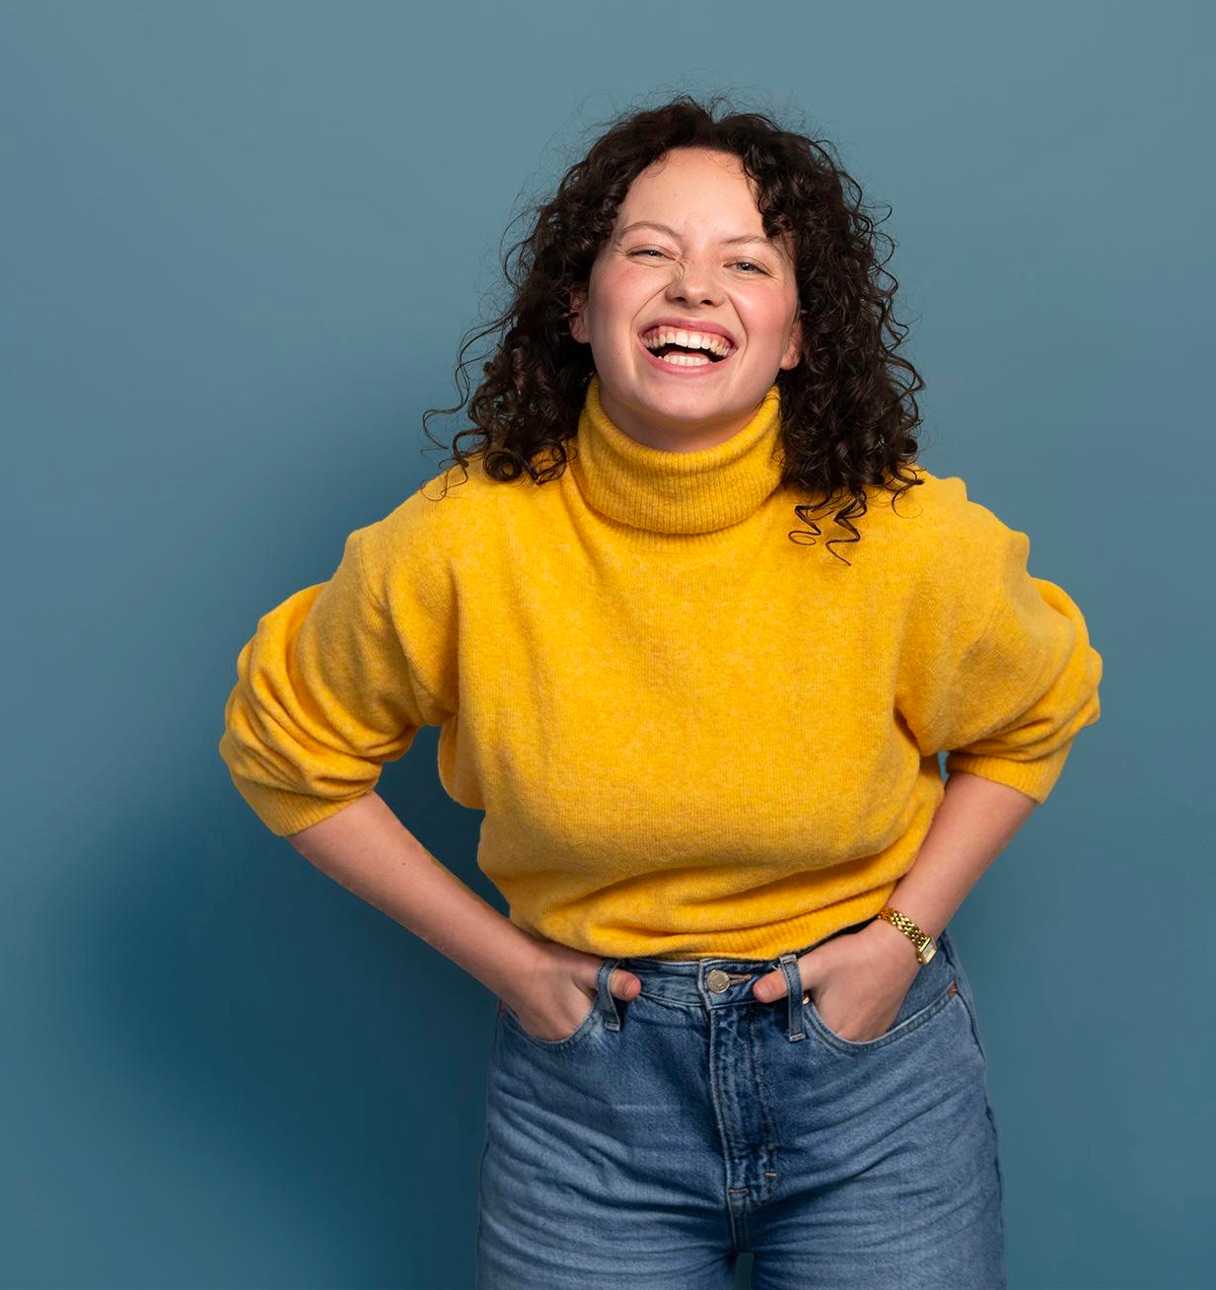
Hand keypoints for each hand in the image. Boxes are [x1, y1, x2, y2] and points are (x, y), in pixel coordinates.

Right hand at [501, 937, 641, 1042]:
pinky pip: (557, 1034)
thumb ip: (613, 980)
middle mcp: (564, 1041)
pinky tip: (561, 1008)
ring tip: (580, 1006)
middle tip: (601, 1005)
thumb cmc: (551, 965)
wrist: (509, 964)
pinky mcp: (534, 1032)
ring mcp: (546, 1039)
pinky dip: (563, 1024)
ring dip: (580, 1026)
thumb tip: (638, 989)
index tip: (619, 1011)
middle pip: (590, 1036)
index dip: (616, 1023)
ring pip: (573, 1037)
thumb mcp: (586, 968)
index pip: (607, 1034)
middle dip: (599, 1025)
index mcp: (581, 1028)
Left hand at [751, 922, 920, 1042]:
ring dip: (824, 1030)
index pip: (803, 1045)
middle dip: (806, 1032)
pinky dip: (842, 1026)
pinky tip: (838, 1007)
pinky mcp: (880, 1026)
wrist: (899, 947)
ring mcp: (870, 1036)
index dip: (789, 1033)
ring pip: (837, 1040)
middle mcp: (854, 1041)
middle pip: (820, 1044)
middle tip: (796, 1011)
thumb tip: (755, 994)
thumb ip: (784, 981)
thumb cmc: (855, 956)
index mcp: (835, 1032)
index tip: (780, 1021)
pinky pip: (854, 1034)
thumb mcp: (815, 965)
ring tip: (815, 1009)